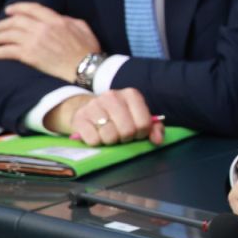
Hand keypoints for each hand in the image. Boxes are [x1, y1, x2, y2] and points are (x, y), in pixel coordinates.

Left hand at [0, 2, 100, 80]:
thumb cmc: (88, 50)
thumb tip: (59, 18)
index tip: (9, 10)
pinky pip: (7, 51)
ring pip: (8, 35)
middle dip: (2, 24)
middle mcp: (42, 28)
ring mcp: (34, 42)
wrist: (86, 68)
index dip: (18, 8)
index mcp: (56, 20)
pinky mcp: (29, 56)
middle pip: (15, 21)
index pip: (32, 9)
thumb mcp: (83, 28)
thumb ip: (69, 20)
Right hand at [44, 88, 164, 145]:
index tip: (136, 133)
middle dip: (126, 139)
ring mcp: (94, 105)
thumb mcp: (139, 118)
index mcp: (131, 95)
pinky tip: (97, 135)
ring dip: (111, 142)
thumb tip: (157, 140)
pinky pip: (93, 140)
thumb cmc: (120, 117)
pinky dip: (97, 143)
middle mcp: (112, 96)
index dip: (141, 134)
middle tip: (121, 136)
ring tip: (109, 135)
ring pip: (110, 136)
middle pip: (127, 131)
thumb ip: (153, 129)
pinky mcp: (79, 117)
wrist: (90, 110)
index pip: (144, 123)